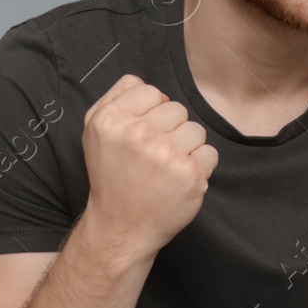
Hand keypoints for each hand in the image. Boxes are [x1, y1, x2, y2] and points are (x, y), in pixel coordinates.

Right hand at [80, 75, 216, 255]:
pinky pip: (210, 152)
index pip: (151, 92)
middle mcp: (136, 134)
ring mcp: (165, 155)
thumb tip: (144, 82)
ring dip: (187, 147)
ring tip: (166, 167)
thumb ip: (116, 97)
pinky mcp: (190, 174)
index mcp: (110, 120)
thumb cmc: (112, 176)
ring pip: (196, 129)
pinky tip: (179, 179)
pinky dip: (200, 166)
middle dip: (170, 129)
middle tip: (153, 155)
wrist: (121, 225)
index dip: (150, 112)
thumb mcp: (96, 131)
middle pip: (177, 109)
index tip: (141, 133)